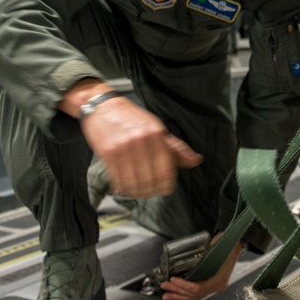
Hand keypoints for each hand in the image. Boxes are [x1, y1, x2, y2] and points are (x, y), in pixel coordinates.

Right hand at [79, 93, 201, 198]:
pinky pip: (118, 179)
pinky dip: (122, 188)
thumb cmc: (132, 119)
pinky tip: (124, 187)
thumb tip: (196, 160)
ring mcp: (124, 146)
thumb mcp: (158, 129)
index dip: (166, 185)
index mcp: (156, 134)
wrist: (103, 107)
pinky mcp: (108, 152)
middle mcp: (141, 140)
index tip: (165, 190)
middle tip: (149, 192)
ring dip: (136, 192)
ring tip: (137, 192)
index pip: (166, 170)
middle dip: (150, 191)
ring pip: (134, 182)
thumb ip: (176, 148)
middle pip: (150, 179)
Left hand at [160, 235, 242, 299]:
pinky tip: (176, 294)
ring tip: (167, 295)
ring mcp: (214, 286)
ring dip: (179, 296)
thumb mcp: (214, 249)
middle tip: (165, 286)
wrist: (235, 244)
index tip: (173, 279)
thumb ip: (202, 258)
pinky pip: (196, 293)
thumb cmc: (226, 245)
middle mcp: (217, 286)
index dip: (184, 286)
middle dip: (177, 291)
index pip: (198, 289)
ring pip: (194, 296)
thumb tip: (186, 263)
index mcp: (219, 280)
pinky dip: (185, 294)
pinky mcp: (210, 283)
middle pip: (194, 294)